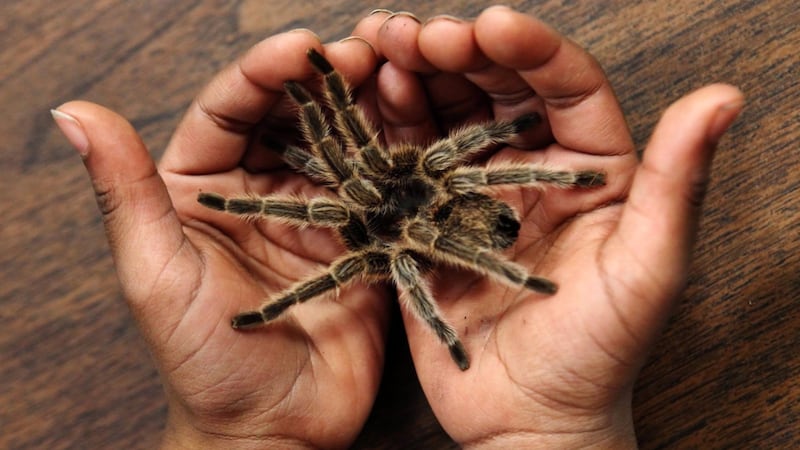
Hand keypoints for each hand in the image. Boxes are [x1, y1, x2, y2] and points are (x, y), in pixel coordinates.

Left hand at [53, 31, 389, 448]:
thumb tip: (73, 112)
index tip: (299, 47)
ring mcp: (317, 214)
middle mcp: (262, 191)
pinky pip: (382, 191)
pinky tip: (422, 129)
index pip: (229, 110)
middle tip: (362, 53)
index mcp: (202, 187)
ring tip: (399, 74)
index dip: (262, 73)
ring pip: (342, 144)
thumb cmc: (201, 361)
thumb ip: (124, 193)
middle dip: (325, 79)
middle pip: (293, 116)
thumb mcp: (153, 274)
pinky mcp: (362, 242)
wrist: (272, 427)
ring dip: (368, 106)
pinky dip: (401, 158)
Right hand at [355, 6, 742, 447]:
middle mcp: (530, 168)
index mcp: (591, 169)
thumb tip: (723, 96)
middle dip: (457, 51)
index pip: (565, 86)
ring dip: (415, 73)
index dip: (529, 49)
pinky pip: (405, 161)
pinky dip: (386, 125)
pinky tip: (369, 96)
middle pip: (495, 88)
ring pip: (445, 113)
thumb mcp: (649, 270)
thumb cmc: (599, 353)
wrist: (528, 416)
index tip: (489, 25)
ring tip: (382, 46)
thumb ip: (679, 184)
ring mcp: (474, 191)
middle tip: (418, 33)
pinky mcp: (427, 219)